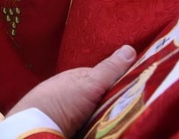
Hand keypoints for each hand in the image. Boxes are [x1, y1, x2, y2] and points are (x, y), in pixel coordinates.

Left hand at [7, 45, 136, 136]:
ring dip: (107, 119)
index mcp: (78, 80)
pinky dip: (98, 128)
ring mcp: (72, 114)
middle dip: (116, 104)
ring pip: (97, 115)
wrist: (37, 127)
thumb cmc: (61, 100)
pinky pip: (91, 127)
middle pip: (103, 99)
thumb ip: (109, 70)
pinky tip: (108, 130)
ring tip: (125, 123)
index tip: (141, 90)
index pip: (106, 79)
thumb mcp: (89, 82)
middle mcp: (74, 96)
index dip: (122, 84)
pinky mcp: (72, 128)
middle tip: (136, 110)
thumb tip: (130, 48)